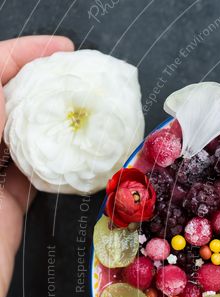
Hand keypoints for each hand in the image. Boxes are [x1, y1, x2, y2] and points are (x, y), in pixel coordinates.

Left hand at [0, 35, 72, 296]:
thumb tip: (8, 102)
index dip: (20, 54)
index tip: (62, 49)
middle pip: (7, 101)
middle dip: (44, 82)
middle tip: (85, 78)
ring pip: (22, 130)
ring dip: (55, 117)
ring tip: (92, 106)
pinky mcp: (6, 203)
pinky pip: (34, 169)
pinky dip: (58, 156)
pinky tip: (81, 148)